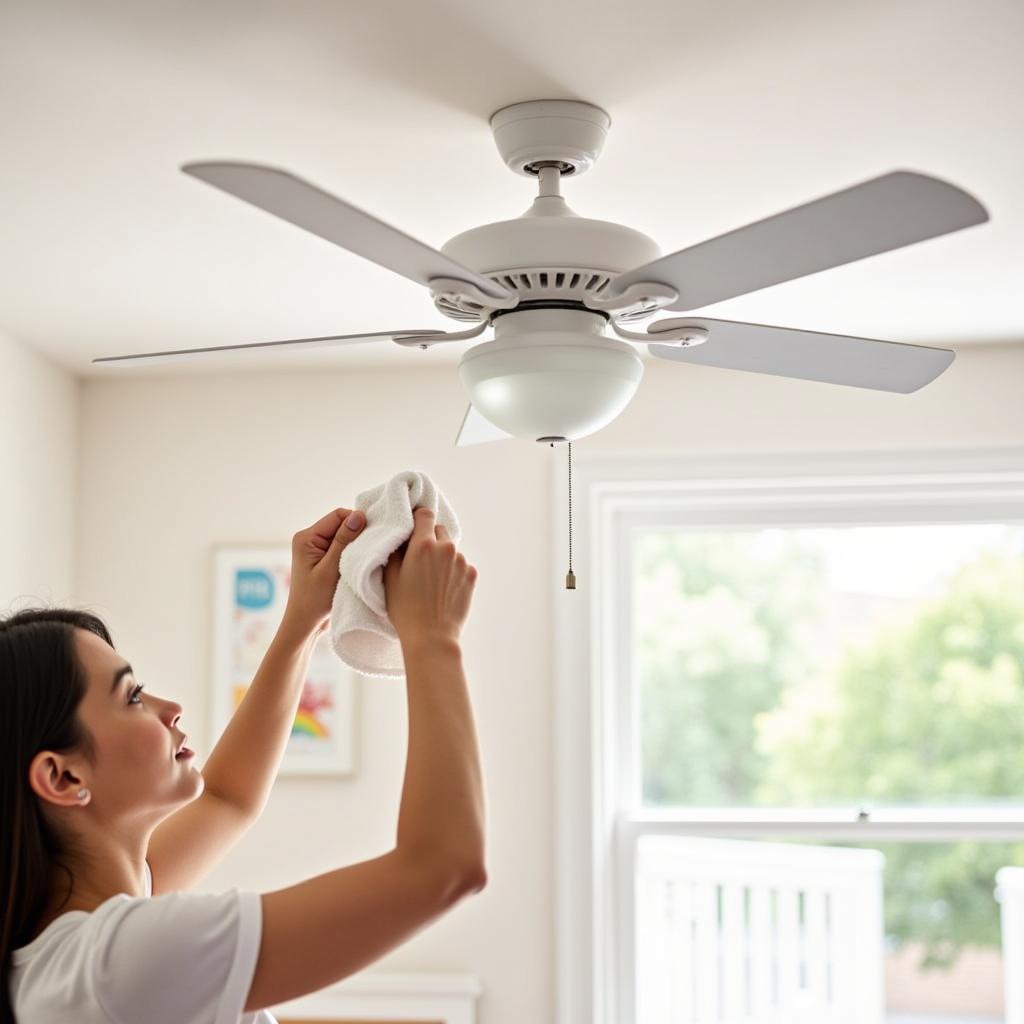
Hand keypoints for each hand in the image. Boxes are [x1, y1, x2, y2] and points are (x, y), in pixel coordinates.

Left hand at [282, 507, 364, 636]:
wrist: (305, 624)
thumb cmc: (314, 600)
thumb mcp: (331, 569)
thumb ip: (344, 541)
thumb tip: (359, 515)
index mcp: (306, 537)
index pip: (338, 516)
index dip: (357, 522)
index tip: (372, 537)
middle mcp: (309, 539)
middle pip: (342, 524)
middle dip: (357, 535)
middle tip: (369, 550)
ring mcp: (316, 549)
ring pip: (345, 536)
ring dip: (356, 546)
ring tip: (362, 561)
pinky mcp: (324, 559)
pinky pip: (343, 548)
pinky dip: (353, 554)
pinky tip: (358, 565)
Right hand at [383, 506, 477, 646]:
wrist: (431, 636)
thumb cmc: (405, 609)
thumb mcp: (390, 578)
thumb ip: (395, 551)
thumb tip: (401, 538)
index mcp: (424, 545)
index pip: (425, 514)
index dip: (417, 518)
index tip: (412, 527)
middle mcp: (446, 548)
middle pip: (439, 530)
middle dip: (429, 538)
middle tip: (419, 558)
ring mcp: (462, 562)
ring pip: (451, 549)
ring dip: (442, 556)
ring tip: (431, 579)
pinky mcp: (472, 575)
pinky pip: (461, 565)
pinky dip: (453, 571)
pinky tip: (443, 588)